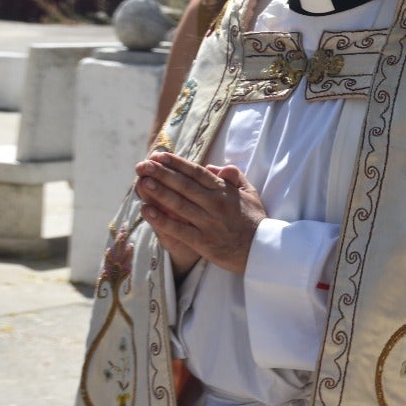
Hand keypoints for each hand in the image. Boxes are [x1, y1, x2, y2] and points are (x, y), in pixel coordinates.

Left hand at [135, 152, 267, 275]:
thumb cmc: (255, 220)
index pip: (197, 172)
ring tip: (142, 181)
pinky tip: (147, 211)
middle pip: (183, 185)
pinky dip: (161, 220)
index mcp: (224, 191)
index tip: (159, 155)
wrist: (263, 250)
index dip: (177, 163)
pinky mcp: (203, 242)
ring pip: (179, 204)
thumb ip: (234, 176)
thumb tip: (214, 167)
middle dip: (161, 173)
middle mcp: (214, 204)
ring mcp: (208, 223)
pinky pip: (178, 229)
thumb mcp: (250, 192)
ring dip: (159, 192)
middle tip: (143, 164)